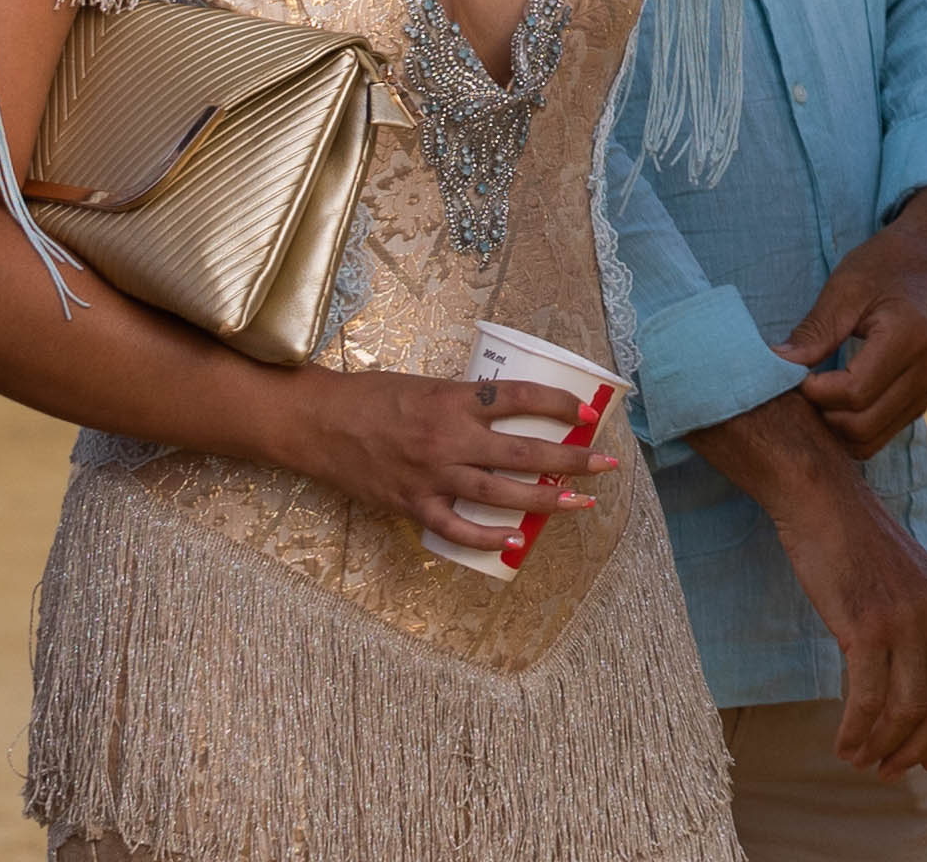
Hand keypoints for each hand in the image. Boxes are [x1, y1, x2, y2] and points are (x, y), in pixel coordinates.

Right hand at [287, 365, 624, 550]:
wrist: (320, 424)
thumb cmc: (372, 396)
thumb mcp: (426, 385)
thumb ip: (464, 400)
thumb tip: (505, 411)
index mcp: (455, 399)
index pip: (520, 397)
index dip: (558, 403)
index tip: (587, 412)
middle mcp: (450, 438)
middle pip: (524, 451)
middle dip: (571, 458)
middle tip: (606, 463)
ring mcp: (434, 476)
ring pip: (502, 493)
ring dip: (546, 500)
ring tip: (581, 503)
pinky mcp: (413, 505)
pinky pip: (458, 529)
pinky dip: (488, 537)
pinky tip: (515, 542)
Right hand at [781, 449, 926, 774]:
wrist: (821, 498)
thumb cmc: (851, 541)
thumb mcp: (901, 581)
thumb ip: (914, 622)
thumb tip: (910, 677)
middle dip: (918, 749)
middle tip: (889, 772)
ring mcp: (905, 620)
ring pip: (907, 710)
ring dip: (883, 747)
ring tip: (858, 760)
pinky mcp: (867, 625)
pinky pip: (869, 698)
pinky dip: (857, 730)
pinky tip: (842, 744)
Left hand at [784, 187, 926, 460]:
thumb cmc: (887, 264)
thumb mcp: (845, 288)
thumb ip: (814, 331)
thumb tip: (775, 366)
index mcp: (906, 338)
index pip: (853, 393)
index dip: (814, 392)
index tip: (793, 374)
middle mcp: (924, 370)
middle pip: (862, 426)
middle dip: (822, 416)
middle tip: (800, 389)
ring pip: (871, 440)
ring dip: (836, 429)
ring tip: (815, 396)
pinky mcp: (922, 398)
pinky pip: (882, 433)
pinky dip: (853, 429)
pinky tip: (834, 402)